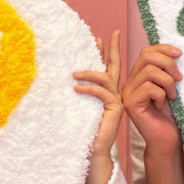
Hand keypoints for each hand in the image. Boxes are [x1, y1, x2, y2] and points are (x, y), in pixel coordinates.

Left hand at [73, 30, 122, 183]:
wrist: (92, 149)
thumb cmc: (82, 129)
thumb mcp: (79, 104)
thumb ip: (79, 89)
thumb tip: (66, 74)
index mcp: (107, 91)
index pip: (108, 67)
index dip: (106, 51)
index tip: (101, 37)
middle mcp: (115, 93)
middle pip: (116, 66)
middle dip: (114, 49)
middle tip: (115, 33)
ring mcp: (117, 100)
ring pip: (106, 78)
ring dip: (90, 73)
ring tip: (74, 74)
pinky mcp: (115, 109)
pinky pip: (103, 93)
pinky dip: (89, 89)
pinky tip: (76, 88)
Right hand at [121, 44, 183, 156]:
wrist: (168, 141)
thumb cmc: (172, 116)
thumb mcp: (171, 87)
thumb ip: (168, 71)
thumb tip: (177, 52)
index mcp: (139, 76)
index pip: (147, 52)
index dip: (163, 48)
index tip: (180, 54)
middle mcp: (130, 83)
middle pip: (146, 56)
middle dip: (168, 63)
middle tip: (180, 79)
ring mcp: (128, 93)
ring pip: (149, 71)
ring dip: (167, 82)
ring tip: (173, 96)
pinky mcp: (130, 104)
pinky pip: (149, 88)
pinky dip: (161, 94)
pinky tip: (162, 105)